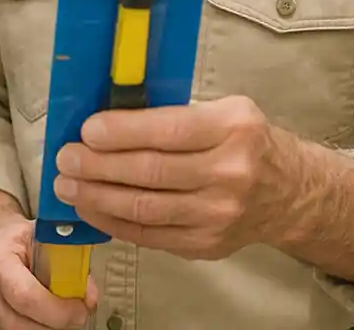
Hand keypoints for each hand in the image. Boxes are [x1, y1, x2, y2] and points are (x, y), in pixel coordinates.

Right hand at [0, 215, 97, 329]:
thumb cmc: (19, 240)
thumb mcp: (44, 237)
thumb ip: (69, 262)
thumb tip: (89, 295)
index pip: (27, 296)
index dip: (58, 310)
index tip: (80, 309)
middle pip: (24, 325)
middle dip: (58, 324)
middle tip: (75, 314)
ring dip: (46, 328)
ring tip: (56, 312)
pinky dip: (33, 328)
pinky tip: (40, 317)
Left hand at [53, 95, 290, 260]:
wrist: (288, 193)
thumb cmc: (243, 140)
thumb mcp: (223, 109)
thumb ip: (174, 110)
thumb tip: (109, 110)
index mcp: (232, 128)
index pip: (169, 131)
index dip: (123, 132)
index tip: (87, 130)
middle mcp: (229, 174)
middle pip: (151, 172)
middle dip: (99, 165)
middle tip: (66, 158)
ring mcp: (218, 215)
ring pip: (145, 208)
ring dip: (98, 197)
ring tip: (67, 185)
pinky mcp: (206, 244)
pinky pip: (150, 236)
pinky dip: (113, 222)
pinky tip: (90, 208)